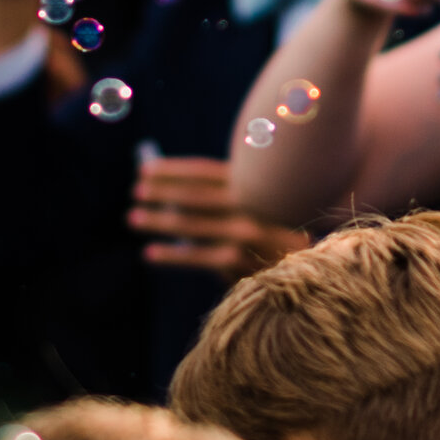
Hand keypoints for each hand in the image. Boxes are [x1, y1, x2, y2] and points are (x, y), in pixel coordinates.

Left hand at [131, 156, 309, 278]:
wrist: (305, 269)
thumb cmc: (272, 234)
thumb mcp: (254, 206)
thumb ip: (221, 199)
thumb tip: (169, 199)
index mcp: (252, 183)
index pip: (202, 172)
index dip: (170, 170)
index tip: (144, 170)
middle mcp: (249, 204)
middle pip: (194, 195)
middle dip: (161, 192)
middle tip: (135, 191)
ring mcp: (244, 233)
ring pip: (191, 224)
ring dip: (158, 221)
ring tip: (134, 218)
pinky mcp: (238, 262)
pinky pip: (197, 257)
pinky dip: (171, 255)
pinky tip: (151, 254)